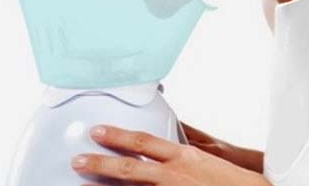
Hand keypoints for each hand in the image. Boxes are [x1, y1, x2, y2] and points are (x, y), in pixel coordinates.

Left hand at [71, 124, 272, 185]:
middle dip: (100, 164)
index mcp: (182, 157)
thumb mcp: (207, 153)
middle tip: (76, 161)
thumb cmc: (231, 177)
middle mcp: (175, 176)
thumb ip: (183, 144)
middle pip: (130, 169)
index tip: (97, 132)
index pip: (143, 142)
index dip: (117, 136)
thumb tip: (166, 136)